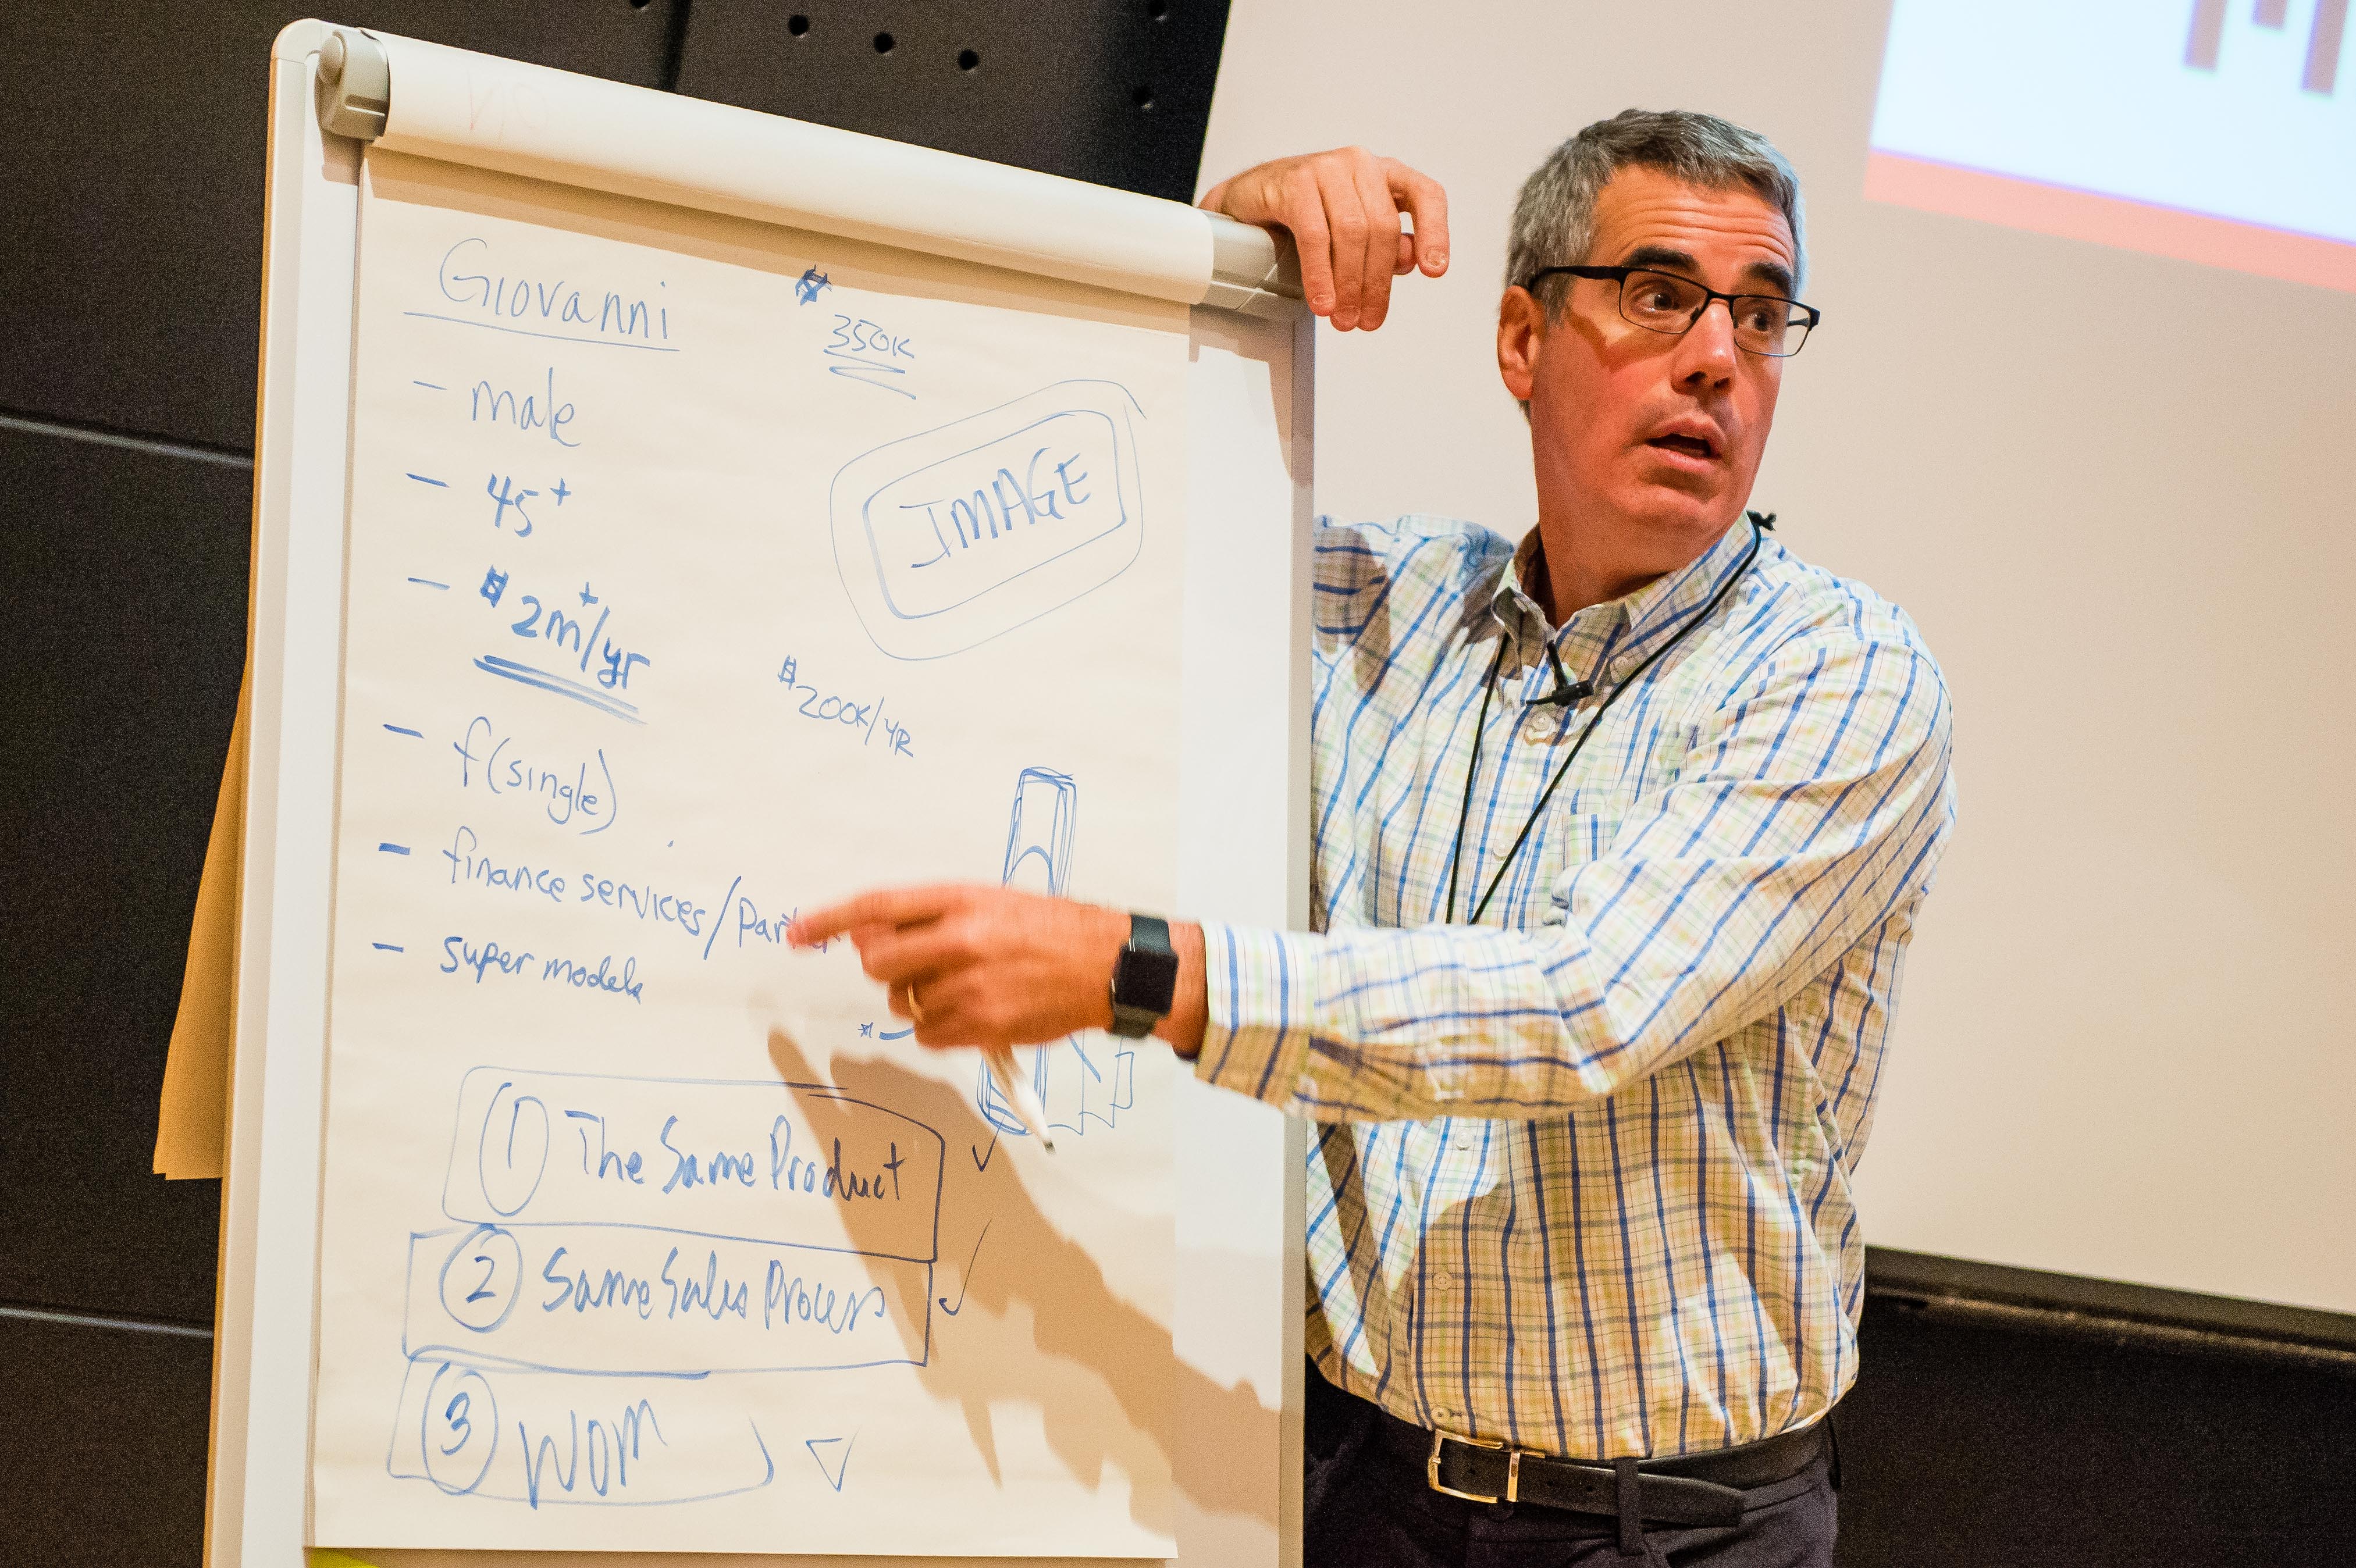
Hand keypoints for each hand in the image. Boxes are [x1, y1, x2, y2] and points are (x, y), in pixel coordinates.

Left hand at [790, 884, 1130, 1050]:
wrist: (1108, 964)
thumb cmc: (1050, 931)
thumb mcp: (990, 903)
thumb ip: (930, 917)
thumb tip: (869, 937)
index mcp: (961, 899)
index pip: (877, 906)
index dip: (829, 920)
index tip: (796, 933)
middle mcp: (961, 938)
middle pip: (878, 963)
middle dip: (886, 970)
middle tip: (917, 969)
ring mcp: (970, 984)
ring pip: (903, 1003)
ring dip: (922, 1001)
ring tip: (969, 988)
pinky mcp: (982, 1024)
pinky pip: (928, 1034)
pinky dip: (941, 1029)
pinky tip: (976, 1013)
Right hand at [1200, 146, 1448, 331]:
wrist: (1252, 201)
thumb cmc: (1307, 216)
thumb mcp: (1354, 233)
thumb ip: (1386, 247)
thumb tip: (1408, 262)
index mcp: (1385, 173)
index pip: (1425, 195)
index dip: (1435, 233)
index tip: (1434, 271)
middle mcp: (1360, 163)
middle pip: (1383, 228)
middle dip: (1376, 283)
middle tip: (1365, 321)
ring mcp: (1327, 168)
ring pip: (1352, 234)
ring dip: (1349, 285)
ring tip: (1343, 319)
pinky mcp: (1295, 182)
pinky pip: (1315, 237)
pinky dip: (1321, 275)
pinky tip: (1322, 301)